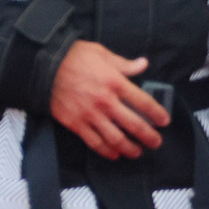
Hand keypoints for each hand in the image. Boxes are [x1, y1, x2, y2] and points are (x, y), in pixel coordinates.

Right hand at [49, 42, 168, 159]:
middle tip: (156, 143)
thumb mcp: (102, 53)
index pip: (144, 102)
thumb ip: (124, 64)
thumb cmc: (74, 57)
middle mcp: (106, 101)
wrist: (45, 66)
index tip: (164, 121)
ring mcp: (91, 115)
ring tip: (137, 152)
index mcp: (116, 82)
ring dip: (129, 148)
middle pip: (134, 124)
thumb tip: (143, 64)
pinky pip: (94, 142)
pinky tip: (114, 154)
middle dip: (148, 136)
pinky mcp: (76, 123)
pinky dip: (106, 151)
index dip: (157, 113)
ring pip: (116, 138)